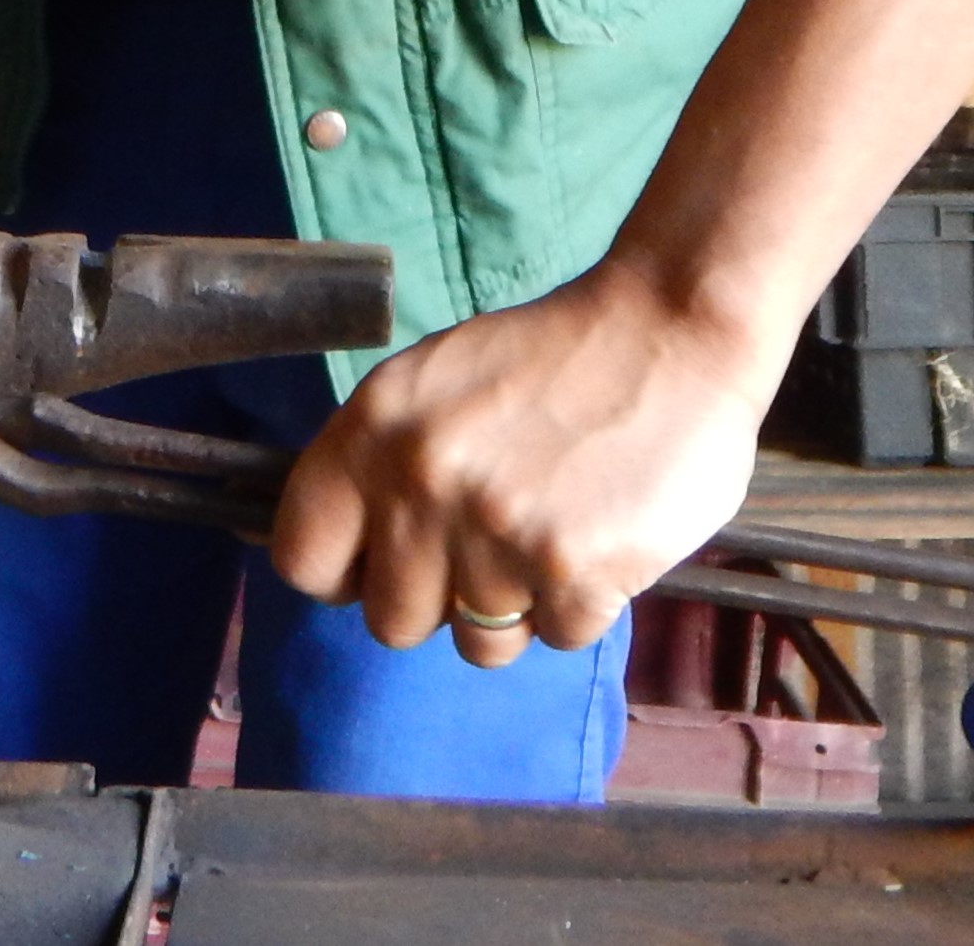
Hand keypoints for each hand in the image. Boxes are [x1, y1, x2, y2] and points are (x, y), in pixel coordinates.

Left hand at [265, 265, 777, 667]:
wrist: (671, 330)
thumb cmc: (552, 358)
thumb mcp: (435, 384)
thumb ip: (382, 461)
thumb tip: (346, 552)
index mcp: (376, 428)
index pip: (301, 556)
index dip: (342, 573)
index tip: (377, 566)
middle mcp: (423, 484)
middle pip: (389, 621)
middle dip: (437, 599)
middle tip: (485, 547)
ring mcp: (497, 534)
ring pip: (477, 642)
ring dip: (514, 607)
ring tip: (546, 534)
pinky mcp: (574, 573)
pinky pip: (556, 638)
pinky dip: (581, 602)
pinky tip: (598, 534)